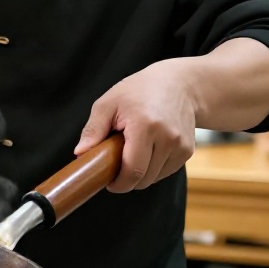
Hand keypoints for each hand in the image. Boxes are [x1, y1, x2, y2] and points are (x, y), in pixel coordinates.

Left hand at [74, 59, 197, 192]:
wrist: (179, 84)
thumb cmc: (139, 91)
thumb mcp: (109, 103)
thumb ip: (93, 129)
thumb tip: (80, 153)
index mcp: (145, 125)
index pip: (133, 170)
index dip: (119, 184)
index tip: (108, 182)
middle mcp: (167, 137)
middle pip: (144, 178)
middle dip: (127, 179)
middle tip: (116, 165)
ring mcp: (181, 145)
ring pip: (154, 178)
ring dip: (141, 174)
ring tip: (133, 151)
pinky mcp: (188, 150)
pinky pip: (166, 171)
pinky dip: (154, 168)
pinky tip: (148, 150)